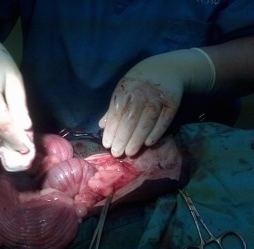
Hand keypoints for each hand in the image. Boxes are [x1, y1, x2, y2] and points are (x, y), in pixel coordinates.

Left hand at [99, 49, 214, 156]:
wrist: (166, 68)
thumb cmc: (139, 84)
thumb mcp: (123, 90)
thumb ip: (113, 108)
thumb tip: (101, 126)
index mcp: (125, 91)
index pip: (116, 114)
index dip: (111, 130)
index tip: (107, 145)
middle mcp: (140, 94)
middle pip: (130, 120)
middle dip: (122, 138)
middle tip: (117, 153)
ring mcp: (157, 98)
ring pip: (146, 122)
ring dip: (137, 139)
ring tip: (130, 152)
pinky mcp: (171, 103)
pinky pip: (163, 120)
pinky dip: (156, 132)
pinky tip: (148, 143)